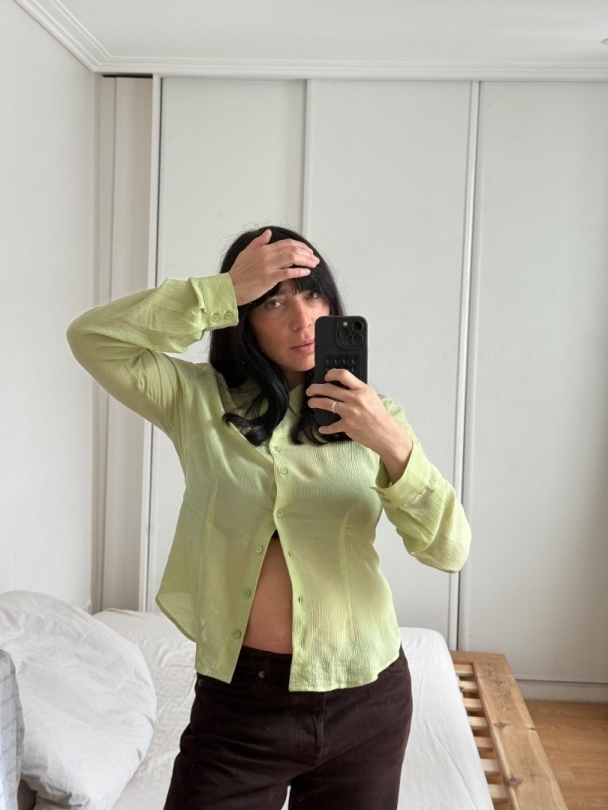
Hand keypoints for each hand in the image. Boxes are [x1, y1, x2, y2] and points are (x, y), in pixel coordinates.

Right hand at [228, 229, 319, 305]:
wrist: (229, 288)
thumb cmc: (237, 273)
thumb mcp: (246, 253)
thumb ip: (258, 242)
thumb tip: (268, 232)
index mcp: (263, 249)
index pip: (286, 243)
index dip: (300, 246)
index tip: (307, 251)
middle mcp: (267, 255)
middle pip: (292, 249)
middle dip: (306, 253)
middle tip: (314, 258)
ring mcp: (268, 266)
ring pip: (292, 258)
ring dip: (306, 260)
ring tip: (314, 264)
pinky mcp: (269, 278)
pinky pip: (288, 272)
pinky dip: (299, 271)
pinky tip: (306, 272)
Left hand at [306, 368, 413, 482]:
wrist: (386, 433)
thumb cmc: (379, 416)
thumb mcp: (371, 397)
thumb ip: (357, 390)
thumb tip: (343, 386)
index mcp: (362, 390)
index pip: (343, 375)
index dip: (331, 373)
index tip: (325, 376)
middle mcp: (355, 399)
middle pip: (329, 389)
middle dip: (315, 388)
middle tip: (310, 390)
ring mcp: (350, 413)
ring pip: (326, 403)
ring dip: (315, 402)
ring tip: (311, 403)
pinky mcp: (347, 426)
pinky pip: (331, 426)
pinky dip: (325, 428)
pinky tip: (321, 428)